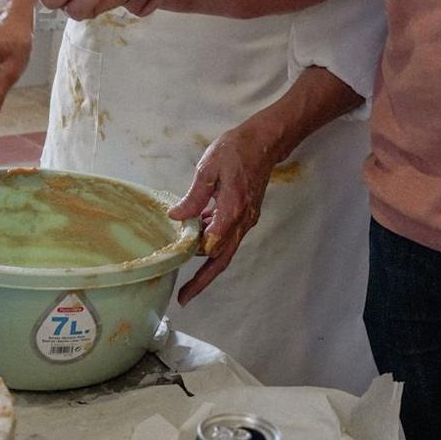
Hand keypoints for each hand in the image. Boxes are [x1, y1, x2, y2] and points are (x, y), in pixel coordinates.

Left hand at [168, 119, 281, 303]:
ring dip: (207, 263)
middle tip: (184, 297)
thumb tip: (175, 216)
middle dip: (203, 280)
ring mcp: (246, 219)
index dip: (195, 260)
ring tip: (185, 273)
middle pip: (222, 259)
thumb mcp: (208, 168)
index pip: (213, 245)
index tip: (178, 270)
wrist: (264, 142)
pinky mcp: (245, 214)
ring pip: (225, 250)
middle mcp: (242, 221)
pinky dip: (212, 241)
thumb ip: (193, 196)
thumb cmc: (235, 150)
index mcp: (232, 210)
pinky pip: (228, 235)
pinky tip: (195, 237)